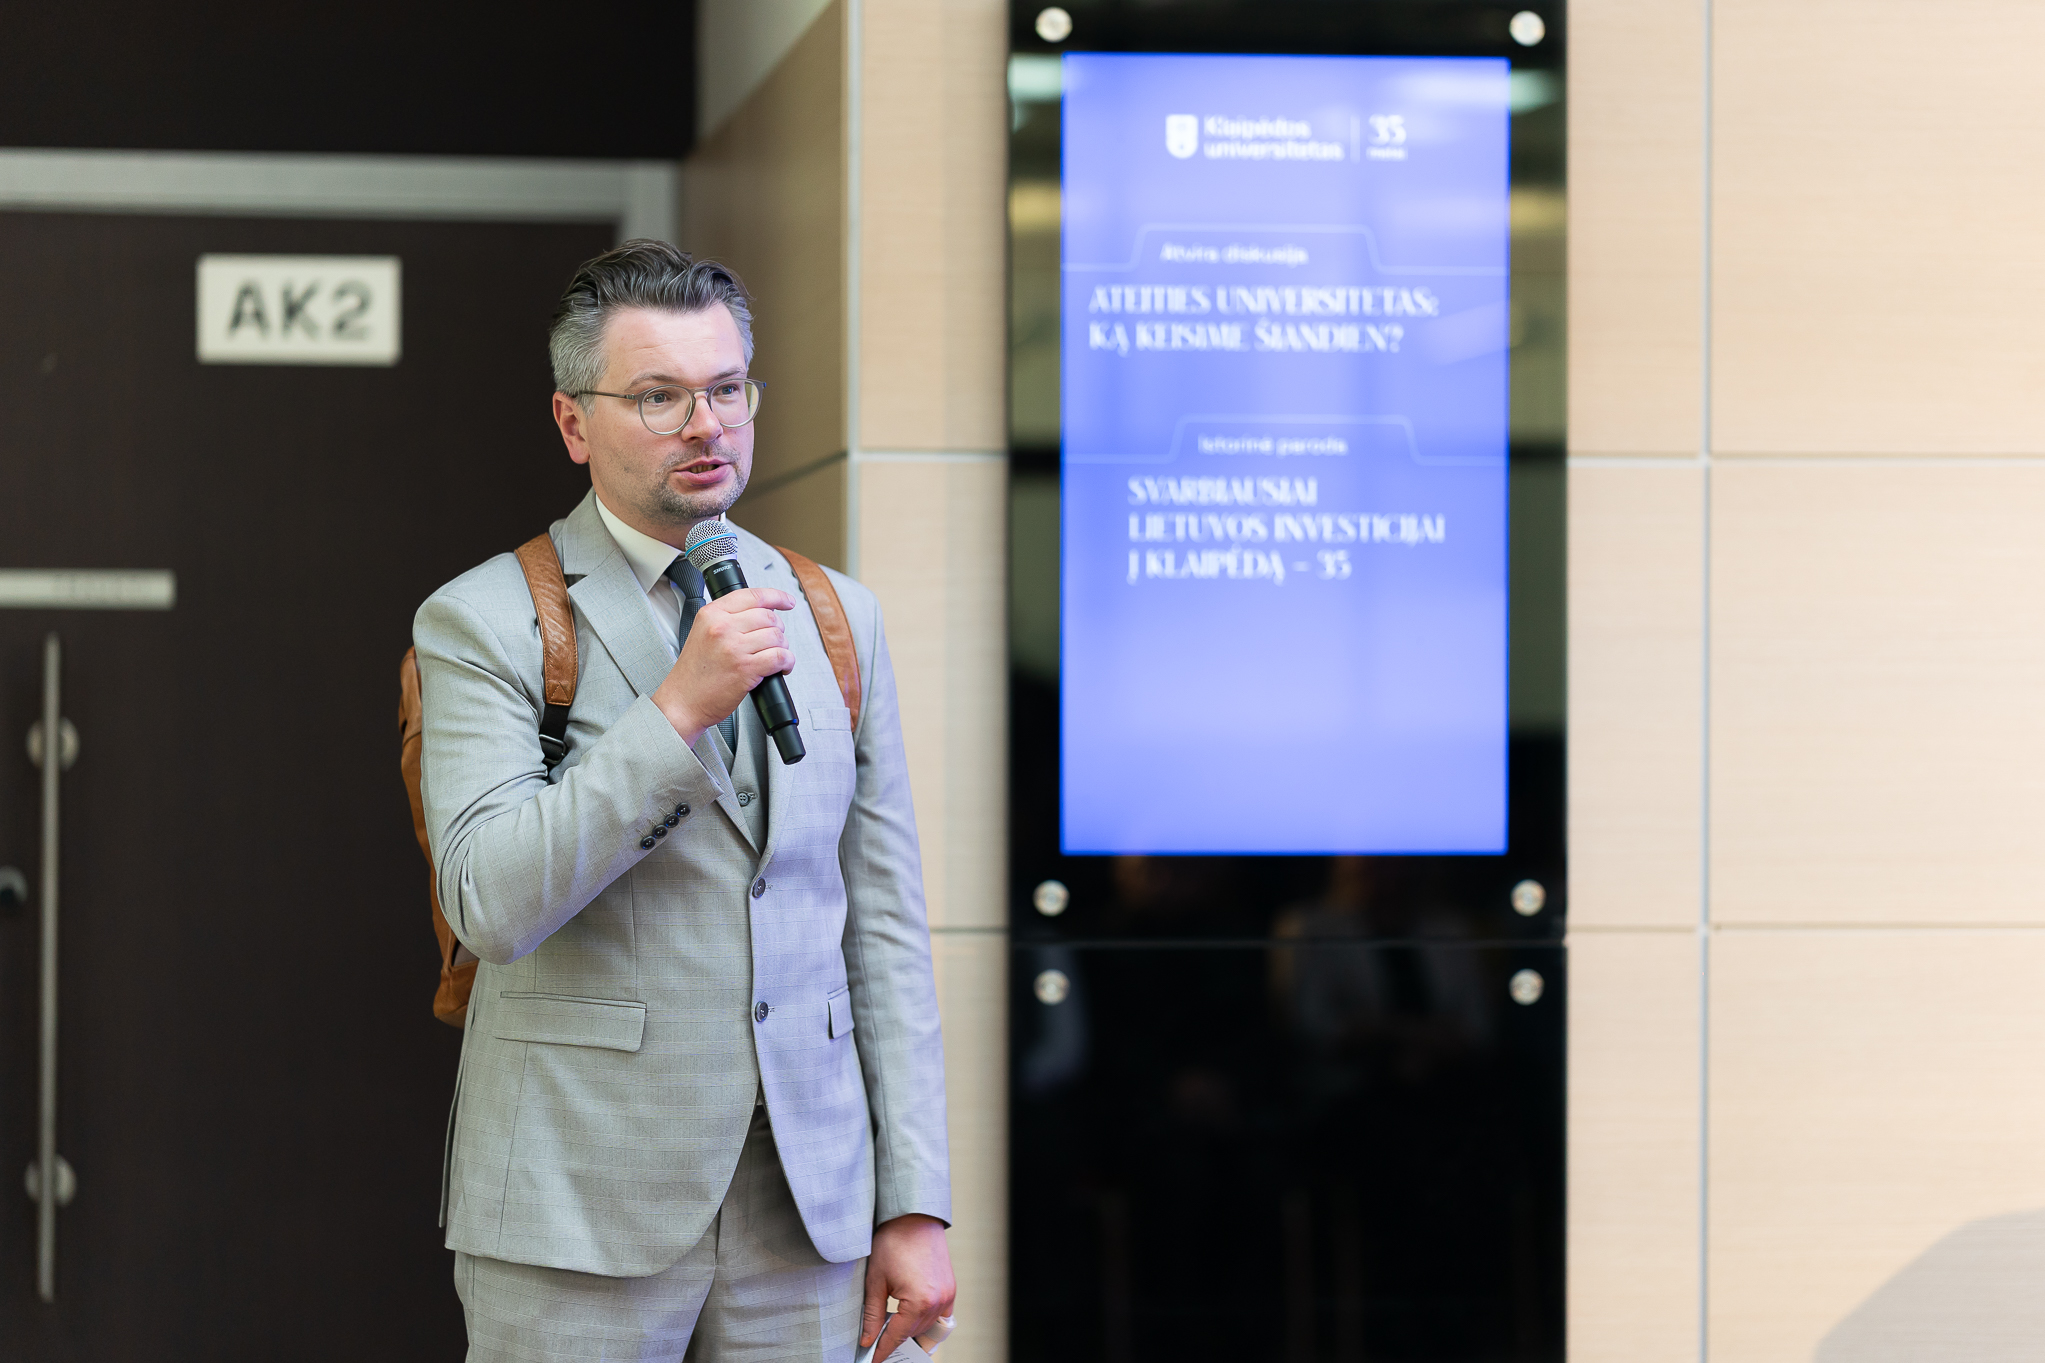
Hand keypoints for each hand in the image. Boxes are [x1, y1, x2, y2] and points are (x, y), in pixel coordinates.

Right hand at [651, 587, 796, 743]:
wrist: (682, 701)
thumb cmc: (694, 673)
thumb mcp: (702, 633)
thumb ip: (727, 619)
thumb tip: (760, 613)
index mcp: (711, 614)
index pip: (753, 595)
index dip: (776, 597)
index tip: (787, 601)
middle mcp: (722, 627)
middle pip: (768, 616)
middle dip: (777, 629)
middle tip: (772, 641)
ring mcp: (734, 647)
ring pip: (777, 636)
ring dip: (782, 647)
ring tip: (773, 656)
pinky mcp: (746, 668)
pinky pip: (780, 657)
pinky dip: (787, 662)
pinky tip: (781, 667)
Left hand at [862, 1214, 954, 1360]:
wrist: (914, 1217)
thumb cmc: (894, 1242)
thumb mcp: (875, 1280)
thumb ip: (873, 1315)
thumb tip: (868, 1339)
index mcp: (919, 1301)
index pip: (896, 1336)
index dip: (881, 1350)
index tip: (872, 1359)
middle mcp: (938, 1301)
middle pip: (912, 1333)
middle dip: (893, 1338)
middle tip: (875, 1339)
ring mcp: (947, 1295)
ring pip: (926, 1326)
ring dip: (909, 1328)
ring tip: (890, 1324)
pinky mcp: (950, 1288)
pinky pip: (940, 1315)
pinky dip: (926, 1319)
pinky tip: (911, 1315)